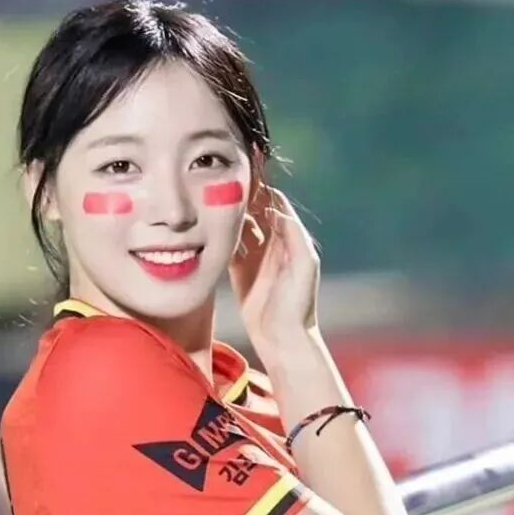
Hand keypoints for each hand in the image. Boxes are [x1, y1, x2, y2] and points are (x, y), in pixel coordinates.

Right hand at [229, 180, 319, 356]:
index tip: (244, 176)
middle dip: (241, 200)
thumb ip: (294, 234)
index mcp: (290, 239)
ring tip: (212, 205)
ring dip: (228, 218)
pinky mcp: (239, 273)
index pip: (275, 205)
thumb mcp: (304, 265)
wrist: (283, 338)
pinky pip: (228, 249)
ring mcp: (255, 258)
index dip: (262, 190)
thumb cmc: (298, 304)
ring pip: (239, 228)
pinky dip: (220, 239)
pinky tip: (209, 230)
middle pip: (254, 213)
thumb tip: (275, 208)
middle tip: (221, 186)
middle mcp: (272, 245)